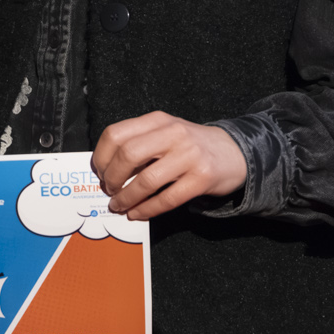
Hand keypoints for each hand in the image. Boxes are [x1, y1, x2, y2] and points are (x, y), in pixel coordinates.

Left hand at [91, 112, 247, 221]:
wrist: (234, 153)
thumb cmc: (190, 146)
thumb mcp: (164, 133)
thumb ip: (139, 143)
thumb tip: (105, 170)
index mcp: (158, 120)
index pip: (116, 134)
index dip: (101, 156)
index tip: (99, 172)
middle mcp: (173, 133)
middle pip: (128, 154)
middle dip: (112, 178)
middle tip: (109, 190)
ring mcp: (189, 155)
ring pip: (147, 180)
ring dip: (126, 198)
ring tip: (119, 206)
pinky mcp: (202, 178)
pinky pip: (167, 199)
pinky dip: (147, 210)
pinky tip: (137, 213)